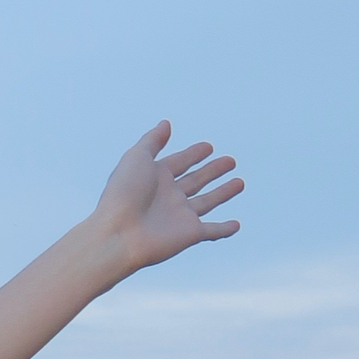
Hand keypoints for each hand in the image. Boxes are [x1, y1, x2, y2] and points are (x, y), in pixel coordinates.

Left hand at [91, 122, 242, 273]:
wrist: (119, 234)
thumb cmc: (123, 194)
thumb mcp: (136, 158)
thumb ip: (152, 141)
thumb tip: (165, 123)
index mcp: (155, 178)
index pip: (179, 162)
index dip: (193, 154)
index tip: (208, 147)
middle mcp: (168, 196)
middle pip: (196, 180)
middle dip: (212, 171)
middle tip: (230, 161)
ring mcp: (180, 216)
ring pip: (207, 202)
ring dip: (223, 193)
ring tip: (239, 183)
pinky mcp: (190, 234)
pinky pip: (212, 231)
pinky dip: (225, 229)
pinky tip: (236, 225)